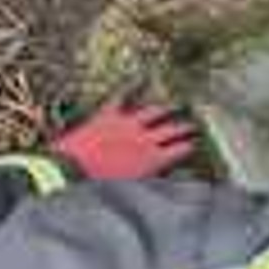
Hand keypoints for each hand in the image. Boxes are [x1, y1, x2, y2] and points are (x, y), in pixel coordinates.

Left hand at [50, 101, 198, 179]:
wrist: (70, 170)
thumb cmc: (100, 186)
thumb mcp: (131, 186)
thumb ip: (149, 174)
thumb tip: (161, 170)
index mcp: (153, 159)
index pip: (181, 149)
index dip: (191, 145)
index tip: (197, 143)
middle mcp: (145, 139)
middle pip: (173, 129)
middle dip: (185, 126)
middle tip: (194, 124)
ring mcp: (127, 124)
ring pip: (153, 111)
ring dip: (166, 108)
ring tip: (174, 105)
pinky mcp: (108, 115)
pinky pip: (120, 99)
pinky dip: (128, 90)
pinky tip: (135, 82)